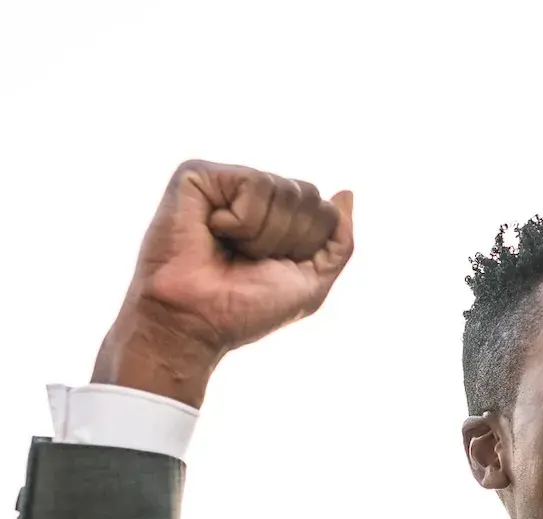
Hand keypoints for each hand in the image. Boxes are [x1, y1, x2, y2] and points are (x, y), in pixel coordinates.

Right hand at [94, 161, 354, 406]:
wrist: (196, 321)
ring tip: (230, 249)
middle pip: (310, 196)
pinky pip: (255, 184)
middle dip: (289, 240)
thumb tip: (347, 192)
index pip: (326, 212)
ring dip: (264, 236)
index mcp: (281, 218)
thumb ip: (338, 242)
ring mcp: (227, 181)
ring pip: (284, 190)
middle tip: (249, 260)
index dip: (308, 248)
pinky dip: (243, 222)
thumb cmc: (247, 308)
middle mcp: (255, 195)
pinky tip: (214, 231)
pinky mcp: (199, 173)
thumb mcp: (311, 283)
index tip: (273, 269)